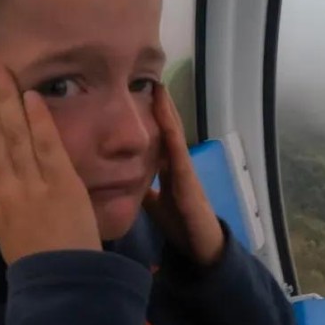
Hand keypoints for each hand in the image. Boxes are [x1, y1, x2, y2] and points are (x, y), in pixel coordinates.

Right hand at [0, 64, 100, 262]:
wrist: (60, 285)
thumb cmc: (38, 266)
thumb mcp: (11, 235)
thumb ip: (7, 208)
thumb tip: (2, 189)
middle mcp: (10, 187)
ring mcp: (34, 184)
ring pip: (14, 134)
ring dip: (5, 99)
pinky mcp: (62, 185)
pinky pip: (48, 146)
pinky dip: (38, 120)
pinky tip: (31, 96)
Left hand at [143, 84, 224, 266]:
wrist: (203, 246)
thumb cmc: (182, 226)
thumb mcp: (155, 205)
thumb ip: (145, 191)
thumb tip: (122, 182)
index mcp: (168, 170)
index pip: (156, 138)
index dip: (149, 117)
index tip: (136, 95)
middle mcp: (177, 164)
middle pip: (165, 128)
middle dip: (158, 105)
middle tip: (146, 77)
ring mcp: (184, 168)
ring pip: (173, 132)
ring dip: (166, 110)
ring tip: (158, 85)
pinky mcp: (187, 177)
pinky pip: (176, 148)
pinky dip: (171, 127)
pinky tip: (164, 112)